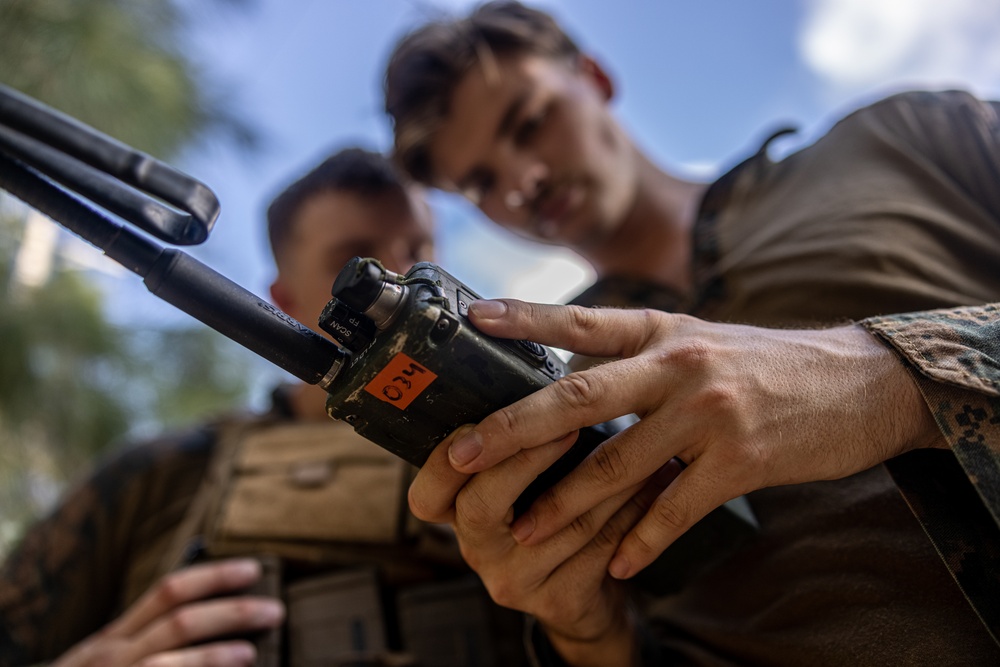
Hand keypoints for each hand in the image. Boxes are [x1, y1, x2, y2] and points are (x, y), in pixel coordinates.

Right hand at [52, 558, 283, 666]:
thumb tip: (216, 619)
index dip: (215, 576)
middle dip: (231, 613)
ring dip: (212, 657)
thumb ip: (150, 639)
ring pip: (165, 662)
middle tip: (275, 610)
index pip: (169, 591)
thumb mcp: (110, 660)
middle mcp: (112, 656)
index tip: (255, 569)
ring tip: (251, 653)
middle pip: (179, 621)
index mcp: (115, 636)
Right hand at [409, 424, 680, 666]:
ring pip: (555, 524)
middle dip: (525, 460)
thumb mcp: (524, 480)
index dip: (447, 460)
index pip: (427, 495)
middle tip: (569, 424)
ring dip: (600, 477)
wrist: (587, 593)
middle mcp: (477, 552)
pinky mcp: (558, 602)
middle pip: (480, 507)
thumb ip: (517, 440)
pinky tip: (655, 479)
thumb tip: (530, 361)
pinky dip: (630, 509)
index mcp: (458, 516)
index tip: (487, 419)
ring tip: (636, 439)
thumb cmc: (553, 511)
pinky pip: (597, 548)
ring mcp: (514, 582)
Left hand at [446, 299, 943, 580]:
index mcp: (664, 330)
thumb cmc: (768, 363)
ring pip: (617, 463)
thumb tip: (574, 375)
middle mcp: (678, 365)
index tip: (472, 318)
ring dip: (566, 504)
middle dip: (513, 428)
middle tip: (461, 452)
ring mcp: (708, 412)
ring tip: (525, 530)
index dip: (525, 318)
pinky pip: (673, 507)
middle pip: (580, 397)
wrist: (860, 383)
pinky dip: (641, 540)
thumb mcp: (700, 339)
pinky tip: (618, 564)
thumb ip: (641, 354)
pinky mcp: (739, 458)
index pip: (582, 321)